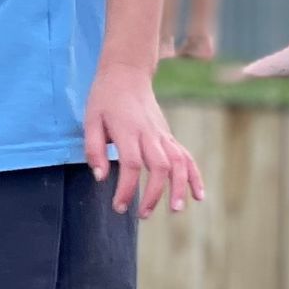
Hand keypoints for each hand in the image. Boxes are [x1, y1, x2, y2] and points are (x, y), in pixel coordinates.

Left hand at [84, 65, 202, 219]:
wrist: (126, 74)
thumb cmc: (104, 99)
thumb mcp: (90, 120)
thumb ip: (94, 149)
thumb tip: (100, 177)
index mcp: (127, 131)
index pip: (131, 164)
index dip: (126, 188)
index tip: (120, 207)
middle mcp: (149, 134)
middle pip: (159, 166)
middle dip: (154, 194)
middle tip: (143, 215)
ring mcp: (162, 135)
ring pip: (178, 162)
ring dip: (180, 187)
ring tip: (177, 210)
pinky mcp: (168, 136)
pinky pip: (186, 157)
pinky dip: (195, 176)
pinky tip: (199, 195)